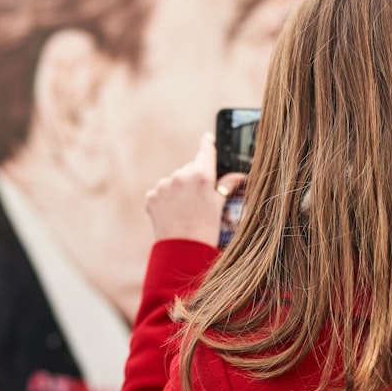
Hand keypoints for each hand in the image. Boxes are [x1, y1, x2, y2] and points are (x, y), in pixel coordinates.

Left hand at [145, 133, 246, 247]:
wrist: (182, 252)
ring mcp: (164, 185)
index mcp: (202, 175)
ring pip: (174, 179)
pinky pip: (161, 191)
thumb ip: (226, 185)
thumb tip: (239, 175)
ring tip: (185, 209)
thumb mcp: (219, 205)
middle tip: (199, 198)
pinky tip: (173, 212)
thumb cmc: (207, 229)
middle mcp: (181, 176)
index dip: (207, 144)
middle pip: (190, 168)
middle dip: (194, 177)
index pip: (205, 151)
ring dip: (179, 188)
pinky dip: (166, 198)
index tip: (207, 138)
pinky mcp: (152, 196)